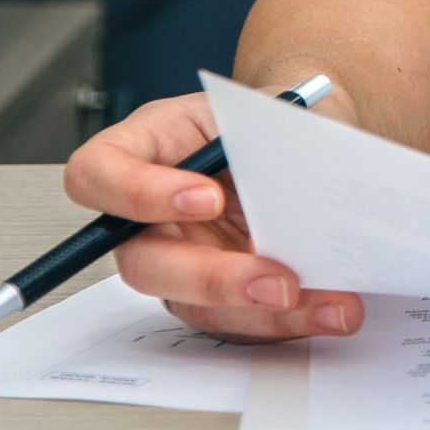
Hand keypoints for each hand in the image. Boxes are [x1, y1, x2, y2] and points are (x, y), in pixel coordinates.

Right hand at [62, 89, 366, 342]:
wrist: (311, 143)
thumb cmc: (277, 118)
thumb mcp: (274, 107)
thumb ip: (273, 139)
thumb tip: (300, 185)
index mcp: (147, 146)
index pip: (97, 172)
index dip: (138, 193)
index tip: (207, 197)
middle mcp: (149, 214)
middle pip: (143, 263)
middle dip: (214, 279)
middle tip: (279, 282)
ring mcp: (179, 259)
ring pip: (195, 306)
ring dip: (264, 314)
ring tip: (331, 305)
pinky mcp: (213, 296)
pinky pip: (237, 322)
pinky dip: (287, 321)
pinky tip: (330, 308)